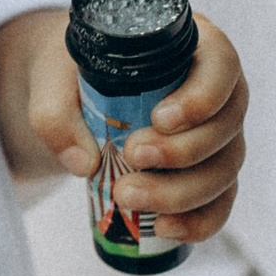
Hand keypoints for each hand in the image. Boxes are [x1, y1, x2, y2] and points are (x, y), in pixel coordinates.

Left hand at [0, 6, 247, 243]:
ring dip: (182, 192)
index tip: (159, 119)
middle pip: (226, 125)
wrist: (68, 94)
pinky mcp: (207, 174)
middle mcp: (217, 91)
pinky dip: (198, 222)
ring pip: (224, 169)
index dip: (202, 97)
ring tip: (128, 198)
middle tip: (131, 157)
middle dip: (182, 152)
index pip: (222, 64)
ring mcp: (217, 136)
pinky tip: (163, 228)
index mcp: (192, 46)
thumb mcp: (50, 76)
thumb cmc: (70, 71)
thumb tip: (84, 163)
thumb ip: (54, 111)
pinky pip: (220, 203)